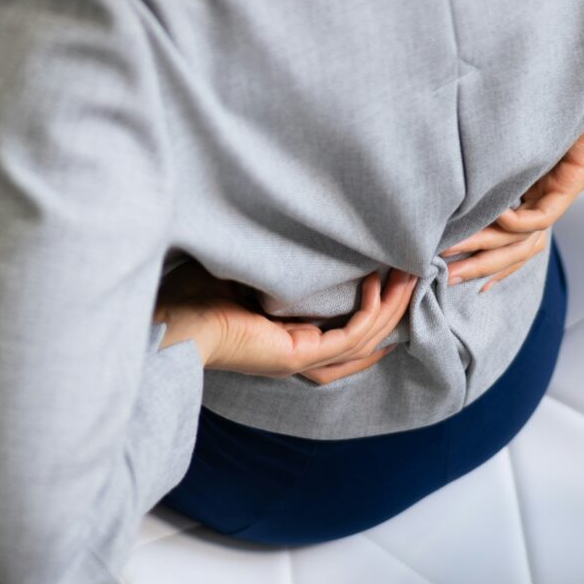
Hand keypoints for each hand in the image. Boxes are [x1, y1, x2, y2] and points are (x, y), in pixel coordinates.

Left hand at [156, 265, 417, 385]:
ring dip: (392, 307)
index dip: (373, 310)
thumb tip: (290, 226)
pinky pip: (351, 336)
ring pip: (365, 338)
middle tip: (415, 271)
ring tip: (410, 274)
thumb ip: (273, 259)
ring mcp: (299, 358)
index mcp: (283, 339)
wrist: (168, 320)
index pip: (342, 334)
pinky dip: (371, 311)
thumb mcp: (242, 269)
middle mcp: (296, 354)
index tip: (392, 278)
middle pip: (364, 339)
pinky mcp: (297, 354)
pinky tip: (380, 283)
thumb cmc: (190, 295)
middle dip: (393, 306)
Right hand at [440, 14, 583, 290]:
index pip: (511, 240)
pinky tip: (494, 215)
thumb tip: (451, 167)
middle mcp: (548, 201)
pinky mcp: (573, 183)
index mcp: (535, 194)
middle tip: (448, 278)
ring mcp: (561, 195)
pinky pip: (542, 215)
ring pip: (526, 241)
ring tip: (457, 251)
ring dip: (491, 250)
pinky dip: (516, 221)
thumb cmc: (558, 100)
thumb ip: (493, 157)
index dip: (485, 259)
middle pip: (515, 250)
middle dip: (480, 265)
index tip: (452, 272)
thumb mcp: (515, 136)